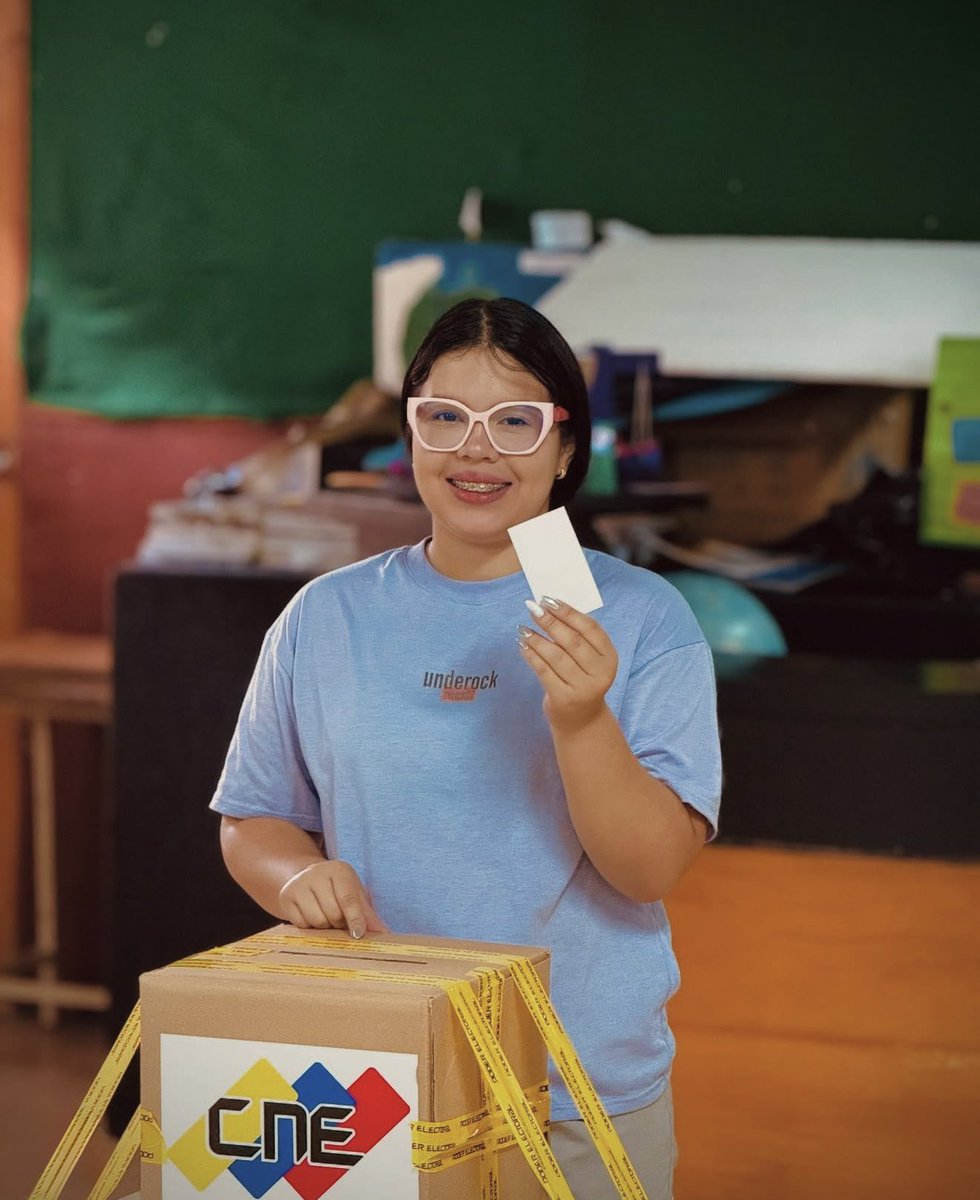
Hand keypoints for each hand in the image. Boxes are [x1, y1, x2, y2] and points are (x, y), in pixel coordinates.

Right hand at [279, 859, 387, 938]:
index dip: (355, 918)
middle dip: (339, 923)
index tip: (358, 934)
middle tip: (340, 921)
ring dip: (325, 927)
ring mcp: (299, 884)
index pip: (348, 898)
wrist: (307, 878)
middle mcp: (317, 873)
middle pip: (332, 913)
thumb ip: (368, 914)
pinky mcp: (286, 896)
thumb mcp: (355, 894)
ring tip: (327, 917)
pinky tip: (312, 916)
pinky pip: (301, 924)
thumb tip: (384, 933)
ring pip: (316, 921)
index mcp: (339, 870)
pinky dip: (309, 927)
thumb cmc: (338, 889)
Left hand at [518, 597, 617, 733]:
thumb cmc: (582, 680)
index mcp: (609, 658)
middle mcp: (600, 673)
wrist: (581, 720)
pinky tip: (523, 646)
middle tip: (533, 608)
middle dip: (550, 622)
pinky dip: (531, 656)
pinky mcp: (564, 698)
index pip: (590, 628)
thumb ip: (577, 636)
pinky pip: (544, 671)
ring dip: (537, 639)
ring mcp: (583, 688)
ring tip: (523, 628)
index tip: (549, 600)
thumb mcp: (589, 660)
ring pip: (556, 656)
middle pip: (572, 641)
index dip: (568, 612)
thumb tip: (550, 607)